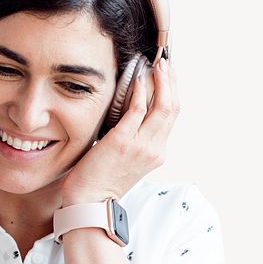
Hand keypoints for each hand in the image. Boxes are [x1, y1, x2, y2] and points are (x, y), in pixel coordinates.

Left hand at [60, 56, 178, 204]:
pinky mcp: (123, 142)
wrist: (89, 202)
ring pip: (163, 106)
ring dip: (161, 81)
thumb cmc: (100, 180)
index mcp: (157, 152)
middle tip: (165, 61)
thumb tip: (129, 112)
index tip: (167, 73)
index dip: (172, 91)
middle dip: (171, 81)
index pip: (172, 116)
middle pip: (173, 107)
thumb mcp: (125, 158)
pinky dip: (140, 91)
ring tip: (156, 63)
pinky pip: (138, 110)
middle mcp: (155, 149)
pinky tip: (137, 78)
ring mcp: (142, 146)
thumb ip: (132, 137)